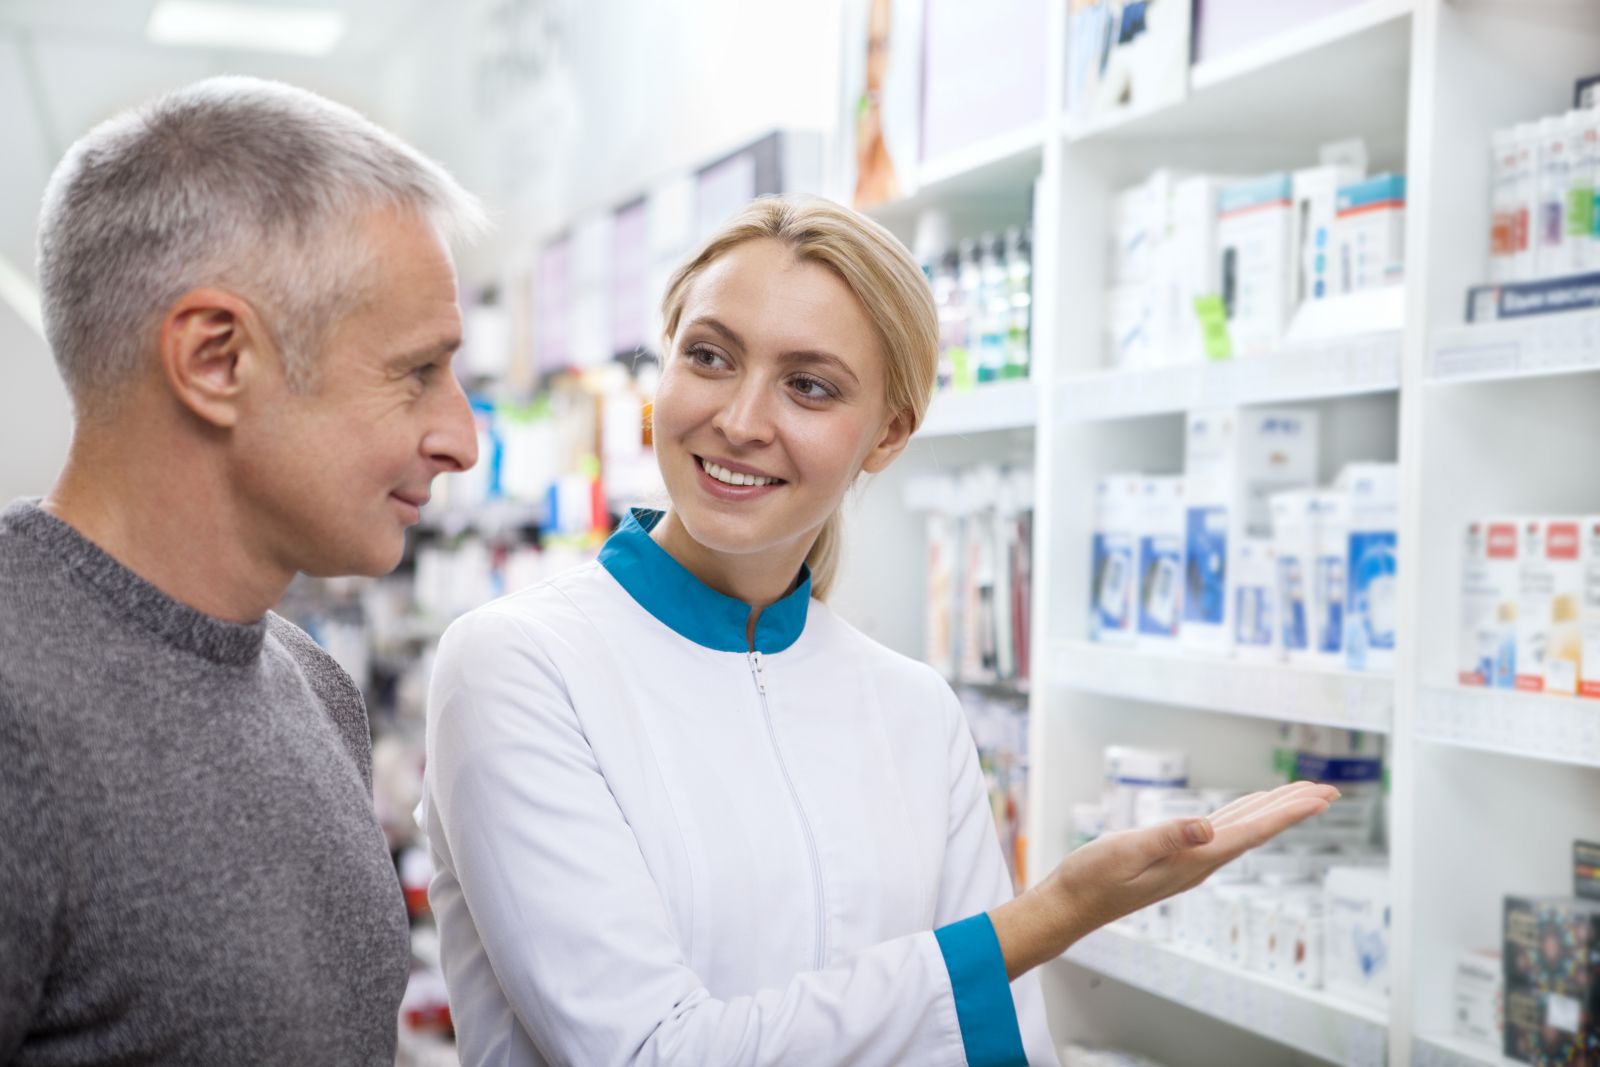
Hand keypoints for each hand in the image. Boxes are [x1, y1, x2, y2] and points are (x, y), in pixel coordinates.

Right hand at [990, 781, 1338, 978]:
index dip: (1288, 813)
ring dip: (1271, 811)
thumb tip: (1208, 827)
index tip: (1320, 799)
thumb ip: (1166, 837)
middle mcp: (1197, 863)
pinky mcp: (1174, 859)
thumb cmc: (1090, 880)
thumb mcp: (1124, 851)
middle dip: (1291, 809)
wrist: (1068, 906)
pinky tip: (1246, 810)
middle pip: (1255, 831)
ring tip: (1297, 796)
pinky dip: (1241, 816)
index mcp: (1192, 860)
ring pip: (1241, 830)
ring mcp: (1187, 862)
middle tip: (1326, 791)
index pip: (1251, 832)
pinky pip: (1220, 833)